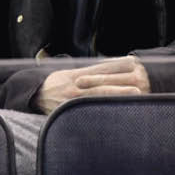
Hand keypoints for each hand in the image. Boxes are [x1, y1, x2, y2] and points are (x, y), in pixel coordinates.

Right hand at [34, 56, 150, 113]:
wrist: (35, 96)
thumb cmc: (54, 83)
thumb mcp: (68, 72)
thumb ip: (87, 71)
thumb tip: (107, 67)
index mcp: (76, 75)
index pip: (100, 69)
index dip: (117, 65)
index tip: (132, 62)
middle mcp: (76, 87)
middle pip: (102, 85)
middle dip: (121, 85)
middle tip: (139, 84)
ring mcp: (73, 101)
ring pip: (98, 98)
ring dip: (117, 97)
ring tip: (133, 96)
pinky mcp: (70, 112)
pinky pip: (88, 112)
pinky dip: (103, 111)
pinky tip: (116, 111)